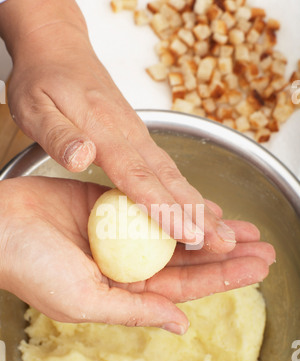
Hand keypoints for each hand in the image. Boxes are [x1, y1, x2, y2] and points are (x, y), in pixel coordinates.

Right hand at [0, 177, 274, 334]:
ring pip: (176, 232)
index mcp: (124, 291)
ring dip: (210, 228)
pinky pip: (152, 205)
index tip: (257, 269)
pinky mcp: (111, 205)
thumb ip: (134, 312)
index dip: (224, 278)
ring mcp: (121, 234)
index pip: (185, 287)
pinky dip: (179, 204)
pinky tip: (204, 204)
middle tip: (264, 247)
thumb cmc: (29, 267)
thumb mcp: (83, 300)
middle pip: (189, 260)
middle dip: (227, 254)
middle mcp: (128, 265)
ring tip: (245, 226)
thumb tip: (181, 326)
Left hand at [2, 0, 235, 252]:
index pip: (139, 178)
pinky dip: (187, 191)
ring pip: (174, 175)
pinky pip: (167, 169)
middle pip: (169, 180)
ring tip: (222, 231)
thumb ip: (59, 136)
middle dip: (199, 214)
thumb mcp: (35, 108)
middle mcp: (129, 134)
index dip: (166, 209)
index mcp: (104, 131)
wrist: (58, 48)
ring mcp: (137, 135)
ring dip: (200, 205)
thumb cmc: (42, 80)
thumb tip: (83, 157)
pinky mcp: (137, 137)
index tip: (190, 235)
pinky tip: (199, 206)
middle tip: (224, 242)